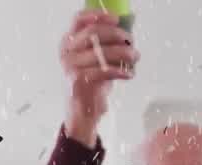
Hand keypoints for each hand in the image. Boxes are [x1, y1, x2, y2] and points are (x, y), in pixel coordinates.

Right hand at [61, 10, 138, 144]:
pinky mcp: (78, 80)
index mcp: (68, 43)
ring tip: (134, 58)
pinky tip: (129, 74)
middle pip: (93, 33)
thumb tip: (126, 29)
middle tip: (131, 41)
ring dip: (124, 53)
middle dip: (117, 34)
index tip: (116, 19)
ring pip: (102, 52)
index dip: (98, 15)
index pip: (78, 20)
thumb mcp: (95, 59)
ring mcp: (70, 66)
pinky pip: (105, 70)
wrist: (82, 111)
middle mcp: (66, 52)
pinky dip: (121, 71)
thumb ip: (104, 43)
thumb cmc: (91, 82)